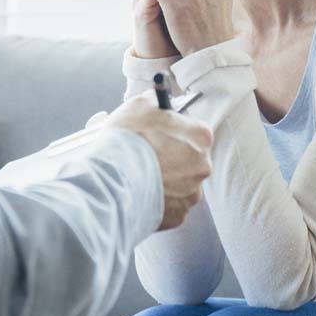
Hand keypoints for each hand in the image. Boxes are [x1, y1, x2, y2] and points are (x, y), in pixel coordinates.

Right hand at [104, 93, 213, 229]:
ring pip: (180, 184)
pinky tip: (141, 192)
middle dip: (172, 156)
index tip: (160, 131)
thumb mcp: (139, 104)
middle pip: (189, 158)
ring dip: (165, 180)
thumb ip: (155, 100)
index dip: (175, 129)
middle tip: (149, 154)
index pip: (194, 129)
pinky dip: (158, 200)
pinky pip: (170, 205)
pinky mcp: (178, 215)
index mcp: (201, 137)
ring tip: (140, 176)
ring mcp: (192, 193)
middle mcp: (203, 166)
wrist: (112, 180)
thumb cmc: (127, 139)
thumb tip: (156, 99)